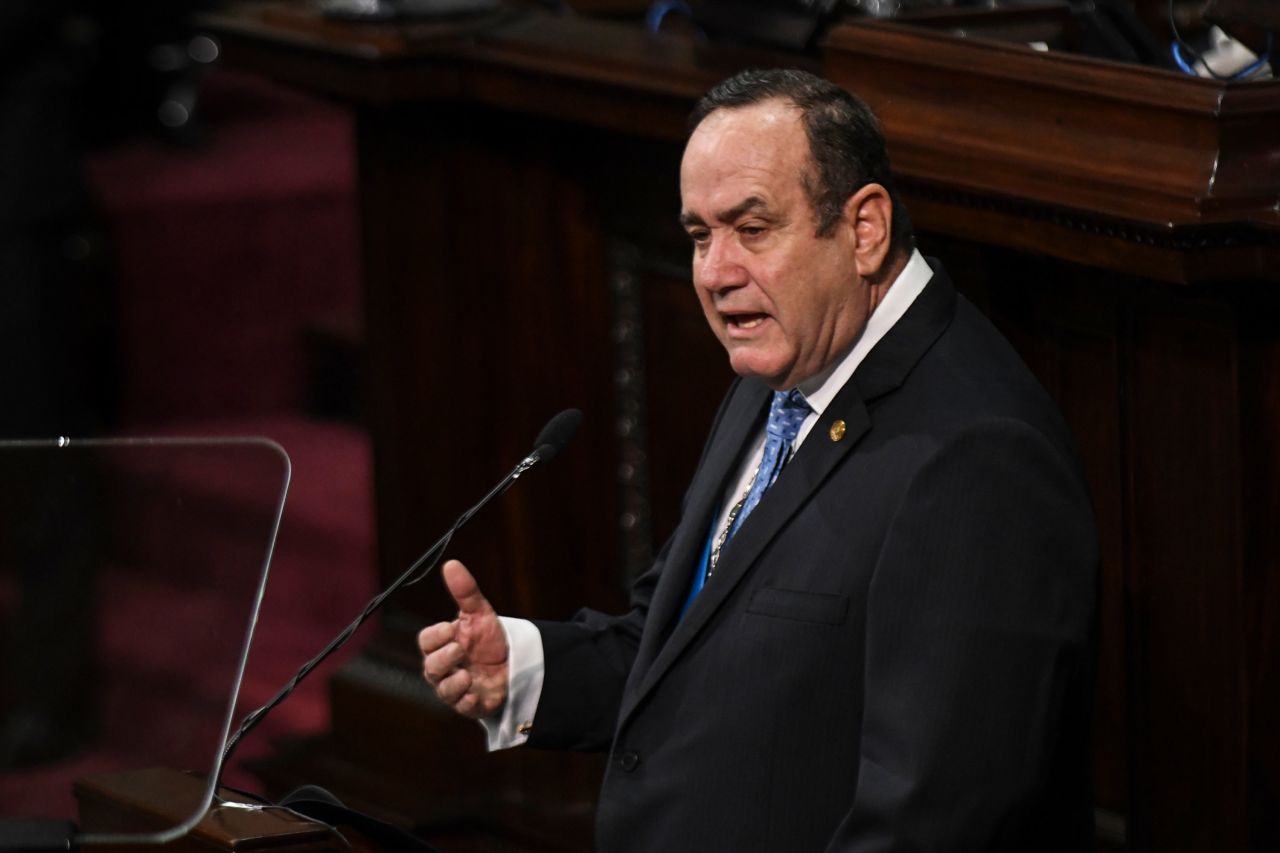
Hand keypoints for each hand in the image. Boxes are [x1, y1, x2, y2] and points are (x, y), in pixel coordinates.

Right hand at [418, 559, 509, 718]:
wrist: (514, 661)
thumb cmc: (489, 638)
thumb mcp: (480, 613)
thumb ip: (465, 591)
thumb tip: (451, 564)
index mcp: (442, 644)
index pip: (426, 641)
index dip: (435, 636)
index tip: (451, 628)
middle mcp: (444, 668)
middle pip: (430, 667)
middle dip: (443, 658)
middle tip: (460, 648)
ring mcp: (456, 688)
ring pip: (443, 690)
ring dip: (453, 683)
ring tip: (467, 675)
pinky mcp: (471, 704)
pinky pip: (462, 707)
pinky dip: (466, 702)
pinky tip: (474, 693)